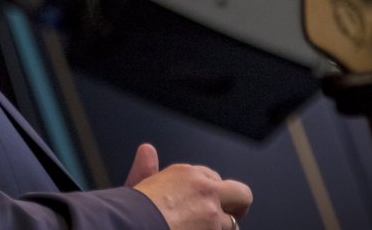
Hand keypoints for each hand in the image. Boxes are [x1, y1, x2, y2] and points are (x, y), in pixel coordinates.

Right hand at [126, 143, 251, 229]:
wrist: (132, 226)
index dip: (208, 194)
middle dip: (237, 206)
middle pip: (240, 194)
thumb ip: (146, 168)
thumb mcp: (138, 185)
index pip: (212, 179)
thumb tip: (147, 150)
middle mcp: (205, 189)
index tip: (199, 204)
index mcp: (186, 173)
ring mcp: (213, 214)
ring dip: (220, 228)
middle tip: (228, 217)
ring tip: (197, 228)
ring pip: (233, 223)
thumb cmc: (130, 210)